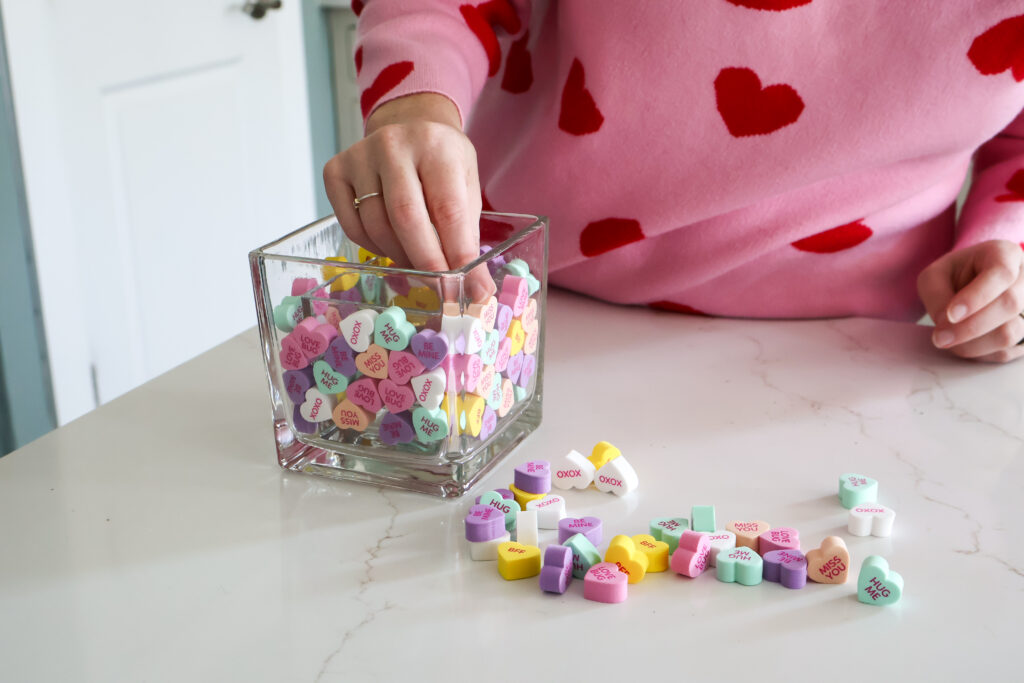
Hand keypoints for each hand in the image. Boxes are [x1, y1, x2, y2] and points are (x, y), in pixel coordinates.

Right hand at [322, 93, 492, 300]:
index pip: (447, 209)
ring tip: (418, 265)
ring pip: (376, 226)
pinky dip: (374, 247)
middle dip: (426, 263)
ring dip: (400, 257)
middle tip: (440, 291)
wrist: (408, 126)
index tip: (467, 288)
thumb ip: (467, 237)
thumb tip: (477, 291)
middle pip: (405, 218)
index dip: (456, 254)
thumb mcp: (466, 187)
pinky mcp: (335, 170)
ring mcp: (360, 156)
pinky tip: (390, 245)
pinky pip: (352, 225)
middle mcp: (393, 144)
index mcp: (436, 146)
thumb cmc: (441, 163)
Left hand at [917, 239, 1023, 362]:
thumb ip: (936, 295)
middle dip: (970, 327)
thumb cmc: (954, 277)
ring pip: (1012, 333)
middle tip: (940, 338)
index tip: (950, 314)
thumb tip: (946, 324)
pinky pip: (1009, 352)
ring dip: (974, 344)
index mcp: (1005, 254)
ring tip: (949, 340)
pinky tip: (966, 345)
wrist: (971, 286)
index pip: (1001, 274)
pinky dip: (982, 354)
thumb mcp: (935, 276)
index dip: (976, 297)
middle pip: (1010, 305)